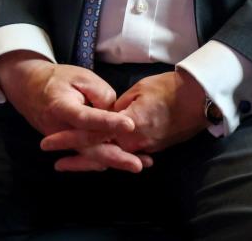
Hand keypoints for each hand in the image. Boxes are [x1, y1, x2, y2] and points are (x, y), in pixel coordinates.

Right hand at [0, 52, 146, 172]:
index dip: (107, 123)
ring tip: (140, 164)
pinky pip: (87, 154)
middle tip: (138, 164)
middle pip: (88, 146)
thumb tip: (116, 114)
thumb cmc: (60, 79)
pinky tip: (126, 161)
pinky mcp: (68, 144)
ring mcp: (62, 141)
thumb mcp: (81, 77)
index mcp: (61, 107)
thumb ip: (101, 94)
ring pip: (89, 154)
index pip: (86, 118)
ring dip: (114, 161)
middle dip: (114, 157)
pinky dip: (105, 159)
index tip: (130, 125)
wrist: (30, 88)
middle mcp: (59, 130)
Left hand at [40, 70, 206, 165]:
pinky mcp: (157, 147)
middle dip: (79, 160)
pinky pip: (131, 154)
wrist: (202, 97)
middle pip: (102, 155)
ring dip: (96, 160)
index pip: (92, 134)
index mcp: (129, 125)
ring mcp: (148, 147)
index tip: (49, 142)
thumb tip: (108, 115)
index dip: (69, 138)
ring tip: (76, 162)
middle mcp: (136, 142)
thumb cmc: (171, 88)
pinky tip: (106, 156)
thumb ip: (119, 106)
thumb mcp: (140, 90)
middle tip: (58, 164)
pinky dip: (116, 155)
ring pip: (116, 156)